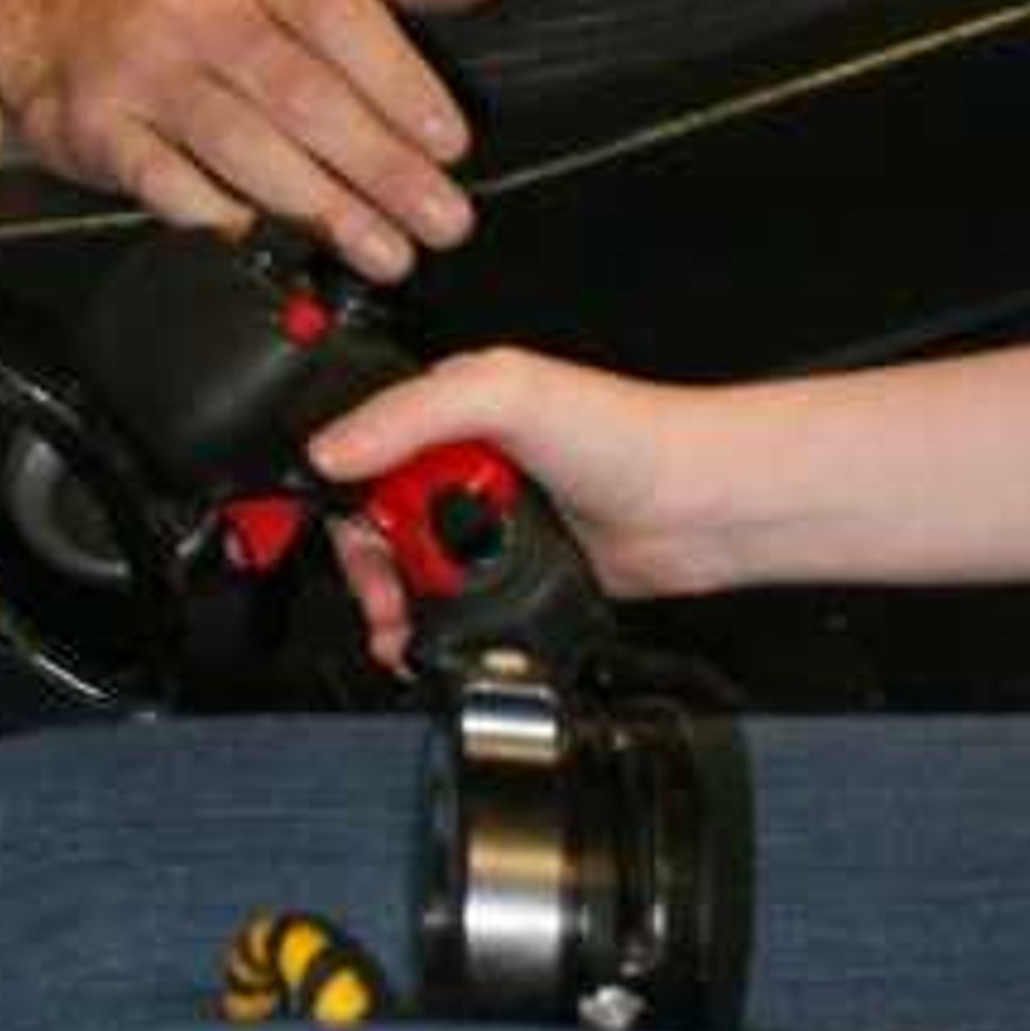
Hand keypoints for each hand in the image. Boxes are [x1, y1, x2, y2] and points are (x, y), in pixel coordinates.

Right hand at [0, 0, 529, 283]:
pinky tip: (274, 254)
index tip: (454, 143)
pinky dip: (221, 221)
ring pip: (239, 143)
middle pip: (299, 92)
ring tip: (385, 253)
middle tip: (442, 221)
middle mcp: (201, 9)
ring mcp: (145, 69)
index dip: (400, 82)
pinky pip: (164, 182)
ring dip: (319, 206)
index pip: (340, 17)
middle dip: (379, 165)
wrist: (66, 0)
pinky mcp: (99, 127)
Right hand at [308, 346, 757, 662]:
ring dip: (393, 605)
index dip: (340, 497)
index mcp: (448, 409)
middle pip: (375, 521)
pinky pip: (451, 605)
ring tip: (399, 628)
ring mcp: (486, 523)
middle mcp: (462, 464)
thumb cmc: (625, 432)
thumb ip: (413, 414)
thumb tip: (331, 448)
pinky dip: (433, 626)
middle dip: (366, 566)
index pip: (361, 452)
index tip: (350, 533)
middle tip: (383, 593)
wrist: (698, 506)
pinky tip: (431, 637)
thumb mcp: (506, 393)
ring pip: (409, 570)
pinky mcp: (510, 573)